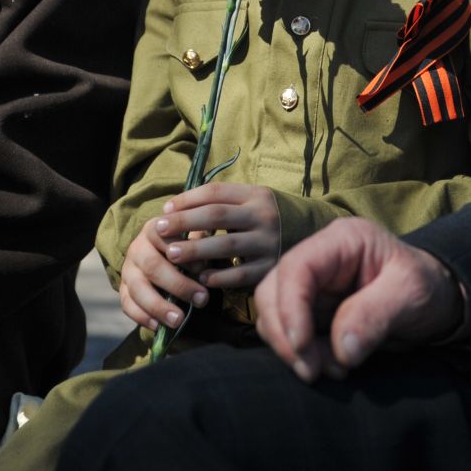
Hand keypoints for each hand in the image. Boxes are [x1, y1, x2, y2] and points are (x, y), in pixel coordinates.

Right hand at [119, 210, 206, 330]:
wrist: (157, 251)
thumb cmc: (181, 245)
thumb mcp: (191, 236)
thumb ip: (200, 242)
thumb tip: (213, 253)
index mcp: (154, 230)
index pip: (165, 238)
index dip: (184, 253)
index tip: (203, 267)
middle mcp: (137, 248)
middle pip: (153, 266)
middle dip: (178, 285)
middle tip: (202, 299)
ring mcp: (128, 270)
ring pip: (138, 289)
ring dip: (159, 306)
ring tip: (178, 320)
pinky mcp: (122, 289)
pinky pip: (127, 305)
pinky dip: (142, 317)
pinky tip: (158, 327)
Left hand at [161, 182, 281, 290]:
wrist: (311, 236)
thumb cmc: (267, 218)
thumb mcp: (252, 201)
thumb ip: (222, 202)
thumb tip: (175, 208)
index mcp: (256, 195)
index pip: (215, 192)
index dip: (187, 200)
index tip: (164, 209)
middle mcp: (263, 216)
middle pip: (217, 216)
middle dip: (184, 222)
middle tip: (158, 229)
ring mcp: (268, 242)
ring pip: (226, 245)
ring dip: (195, 250)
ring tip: (171, 254)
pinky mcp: (271, 267)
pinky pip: (240, 274)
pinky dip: (219, 277)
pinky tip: (201, 278)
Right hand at [254, 218, 462, 382]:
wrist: (436, 304)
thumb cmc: (428, 288)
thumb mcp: (411, 294)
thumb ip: (375, 316)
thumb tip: (341, 350)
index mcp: (342, 241)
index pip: (297, 268)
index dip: (290, 309)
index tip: (302, 349)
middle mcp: (320, 259)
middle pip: (273, 290)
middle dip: (285, 334)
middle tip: (311, 371)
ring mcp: (313, 286)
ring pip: (274, 314)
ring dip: (292, 348)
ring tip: (330, 369)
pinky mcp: (313, 311)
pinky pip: (289, 332)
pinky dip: (302, 354)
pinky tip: (332, 366)